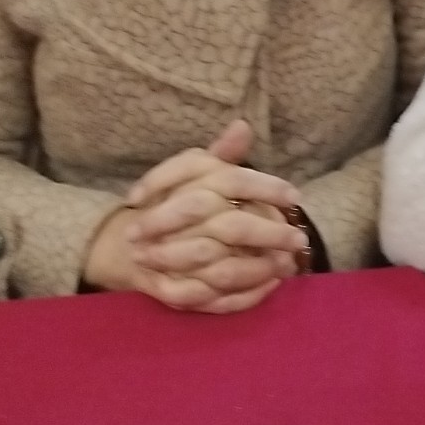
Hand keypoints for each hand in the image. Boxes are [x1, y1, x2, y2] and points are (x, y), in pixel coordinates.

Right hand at [89, 120, 311, 313]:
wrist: (125, 240)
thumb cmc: (171, 199)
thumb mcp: (193, 170)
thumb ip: (222, 153)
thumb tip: (243, 125)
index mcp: (193, 183)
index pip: (234, 180)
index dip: (267, 188)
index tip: (294, 197)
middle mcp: (182, 219)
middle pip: (233, 228)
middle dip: (270, 235)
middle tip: (298, 239)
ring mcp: (171, 258)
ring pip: (223, 268)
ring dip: (259, 269)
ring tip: (286, 266)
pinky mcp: (168, 288)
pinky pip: (208, 298)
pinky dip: (240, 296)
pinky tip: (266, 287)